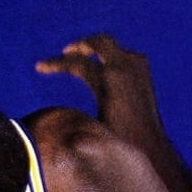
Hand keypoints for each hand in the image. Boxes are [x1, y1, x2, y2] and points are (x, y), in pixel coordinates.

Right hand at [35, 33, 163, 148]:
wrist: (152, 149)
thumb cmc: (118, 144)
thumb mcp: (93, 129)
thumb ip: (72, 116)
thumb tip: (46, 114)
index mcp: (111, 80)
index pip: (78, 63)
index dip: (55, 63)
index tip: (39, 67)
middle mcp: (126, 70)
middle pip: (100, 43)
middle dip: (80, 45)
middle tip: (66, 52)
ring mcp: (138, 70)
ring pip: (113, 46)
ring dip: (96, 49)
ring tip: (82, 56)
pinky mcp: (145, 76)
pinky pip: (124, 55)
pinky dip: (109, 56)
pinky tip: (101, 68)